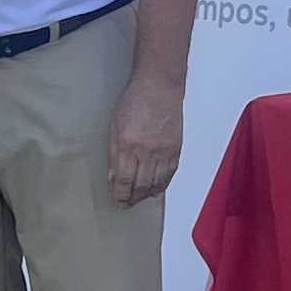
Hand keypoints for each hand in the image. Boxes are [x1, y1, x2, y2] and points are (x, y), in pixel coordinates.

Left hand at [107, 70, 184, 206]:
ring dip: (147, 195)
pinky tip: (156, 189)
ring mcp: (165, 151)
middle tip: (127, 204)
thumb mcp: (114, 126)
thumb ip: (114, 154)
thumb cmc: (135, 101)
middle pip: (142, 186)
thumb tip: (114, 177)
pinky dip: (162, 185)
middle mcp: (149, 151)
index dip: (121, 195)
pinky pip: (170, 174)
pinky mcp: (176, 149)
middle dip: (133, 199)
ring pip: (157, 184)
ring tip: (139, 199)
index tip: (118, 202)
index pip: (125, 180)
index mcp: (130, 145)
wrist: (159, 87)